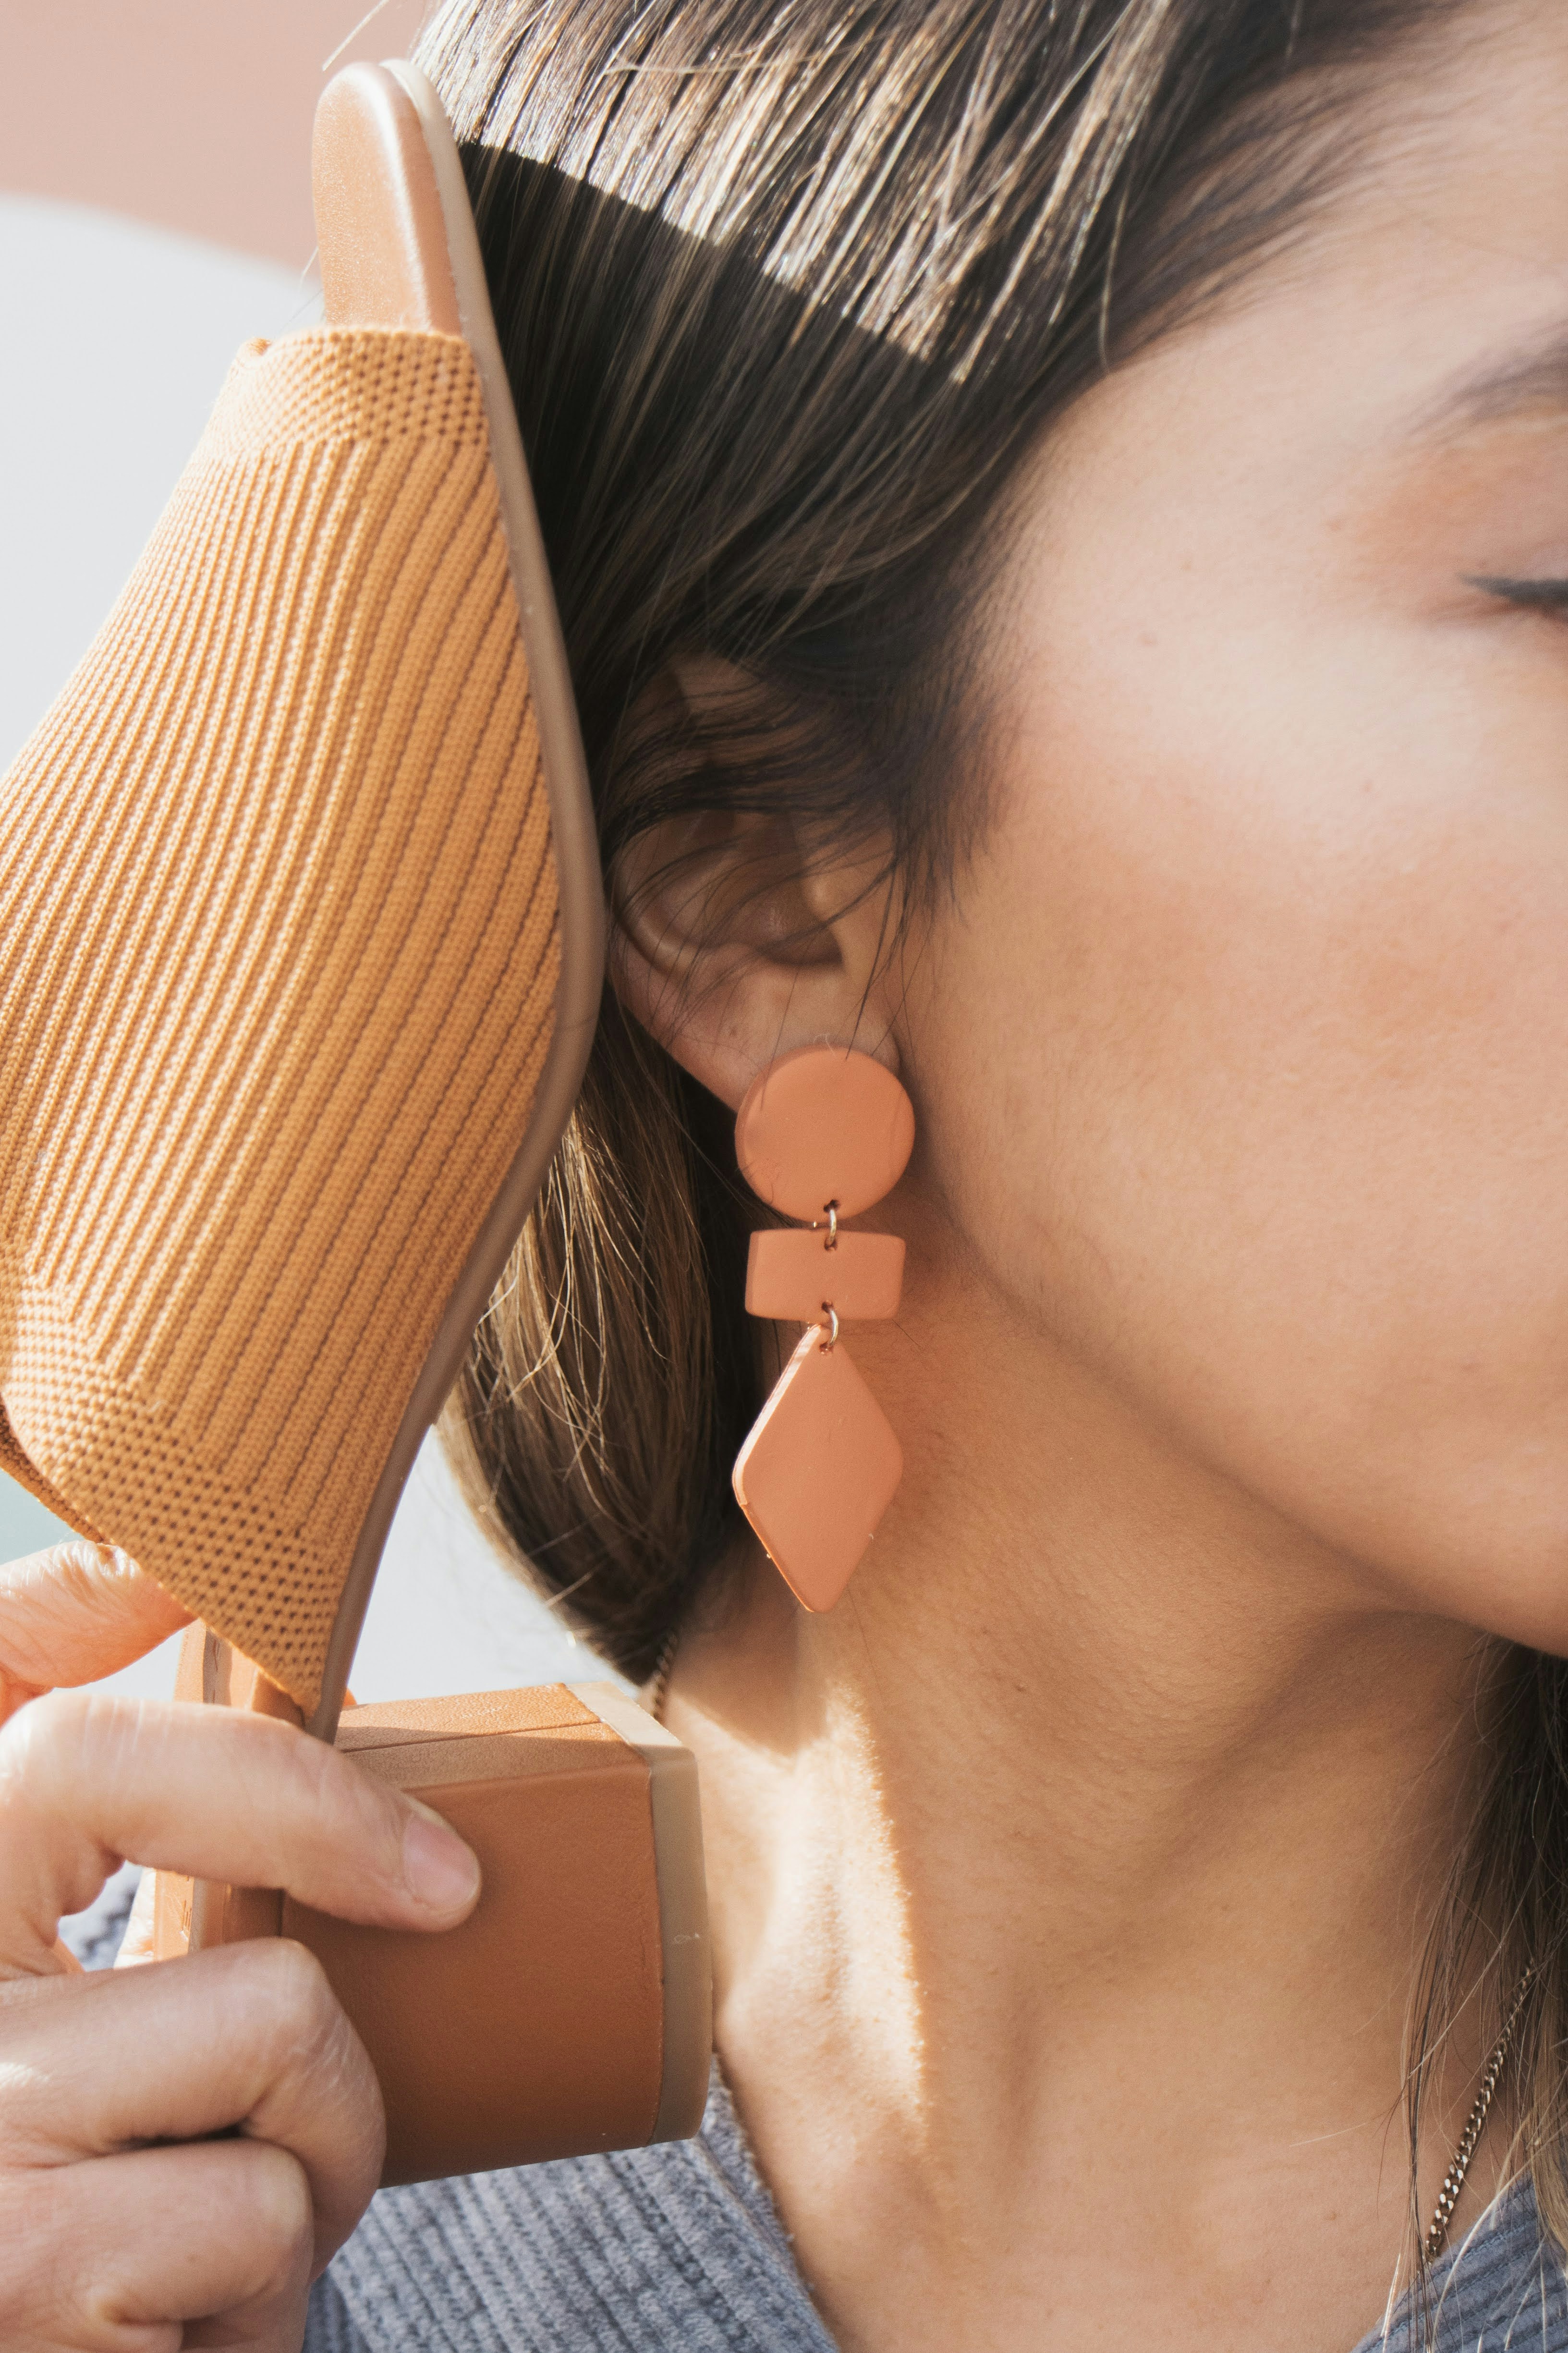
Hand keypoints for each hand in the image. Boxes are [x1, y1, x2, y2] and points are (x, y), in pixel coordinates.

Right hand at [0, 1541, 480, 2349]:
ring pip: (284, 2133)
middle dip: (322, 2089)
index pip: (84, 1757)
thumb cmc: (8, 2113)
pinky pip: (256, 2248)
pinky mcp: (33, 2303)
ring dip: (287, 2202)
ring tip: (181, 2246)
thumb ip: (29, 1698)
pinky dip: (249, 2315)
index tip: (442, 1879)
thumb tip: (157, 1558)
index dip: (291, 1789)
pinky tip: (155, 2337)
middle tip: (242, 2141)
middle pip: (270, 1999)